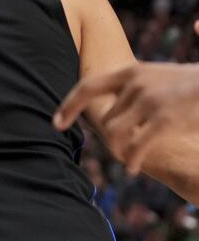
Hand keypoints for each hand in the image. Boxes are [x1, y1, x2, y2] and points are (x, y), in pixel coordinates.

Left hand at [54, 62, 198, 173]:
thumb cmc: (192, 81)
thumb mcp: (160, 74)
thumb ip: (138, 84)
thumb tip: (119, 101)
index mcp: (130, 71)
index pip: (87, 86)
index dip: (68, 105)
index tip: (55, 124)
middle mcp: (134, 84)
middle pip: (107, 119)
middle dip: (110, 137)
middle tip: (117, 149)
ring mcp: (148, 101)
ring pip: (116, 134)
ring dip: (118, 150)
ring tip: (124, 159)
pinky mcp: (163, 120)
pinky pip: (136, 145)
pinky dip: (131, 159)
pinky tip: (131, 169)